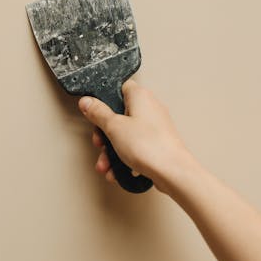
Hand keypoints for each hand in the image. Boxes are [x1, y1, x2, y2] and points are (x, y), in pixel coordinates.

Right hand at [78, 79, 194, 192]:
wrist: (173, 172)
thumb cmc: (150, 146)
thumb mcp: (114, 127)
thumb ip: (98, 113)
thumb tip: (87, 102)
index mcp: (140, 96)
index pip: (119, 88)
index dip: (105, 100)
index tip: (94, 113)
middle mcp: (150, 108)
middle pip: (119, 115)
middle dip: (105, 134)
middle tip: (100, 143)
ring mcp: (155, 127)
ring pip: (125, 134)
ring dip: (112, 150)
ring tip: (106, 164)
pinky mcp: (157, 143)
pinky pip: (135, 147)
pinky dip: (124, 158)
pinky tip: (118, 170)